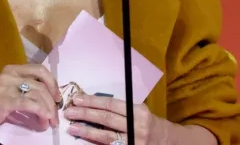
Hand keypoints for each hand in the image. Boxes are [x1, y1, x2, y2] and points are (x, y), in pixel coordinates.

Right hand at [0, 64, 61, 142]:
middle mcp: (8, 74)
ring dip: (48, 110)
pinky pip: (30, 104)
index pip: (40, 70)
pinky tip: (43, 121)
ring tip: (50, 122)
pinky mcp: (4, 100)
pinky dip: (41, 113)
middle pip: (41, 84)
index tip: (57, 98)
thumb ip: (29, 88)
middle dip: (52, 101)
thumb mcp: (14, 93)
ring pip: (37, 94)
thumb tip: (54, 95)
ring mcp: (4, 86)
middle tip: (55, 116)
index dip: (52, 83)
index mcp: (12, 69)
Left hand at [62, 94, 190, 144]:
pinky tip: (84, 141)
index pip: (111, 104)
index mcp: (138, 112)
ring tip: (72, 127)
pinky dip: (95, 144)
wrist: (170, 143)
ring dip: (86, 131)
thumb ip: (122, 109)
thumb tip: (95, 105)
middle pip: (106, 119)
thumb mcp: (140, 112)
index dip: (93, 101)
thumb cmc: (151, 124)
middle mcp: (136, 127)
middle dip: (85, 114)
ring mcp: (133, 142)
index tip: (77, 99)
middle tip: (69, 111)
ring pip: (106, 136)